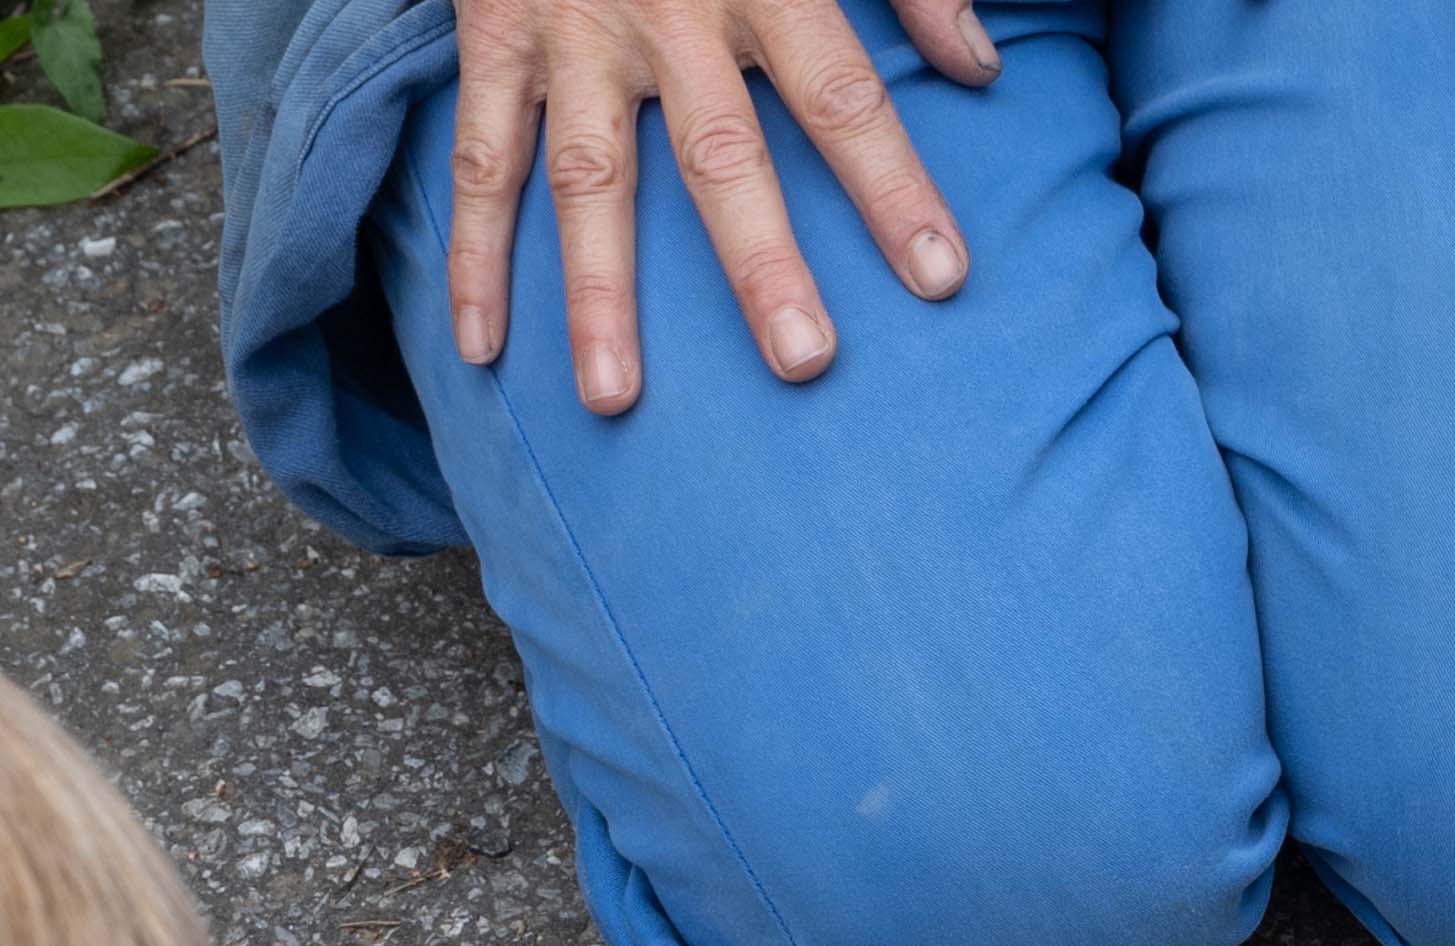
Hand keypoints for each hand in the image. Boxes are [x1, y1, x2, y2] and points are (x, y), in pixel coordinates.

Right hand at [444, 0, 989, 414]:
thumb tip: (983, 66)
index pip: (843, 97)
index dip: (893, 187)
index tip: (940, 277)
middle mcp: (669, 11)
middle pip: (722, 153)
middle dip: (762, 262)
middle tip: (802, 361)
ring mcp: (575, 29)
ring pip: (590, 176)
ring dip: (599, 291)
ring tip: (614, 398)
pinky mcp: (497, 33)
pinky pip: (481, 154)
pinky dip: (471, 253)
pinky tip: (478, 346)